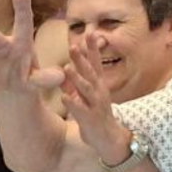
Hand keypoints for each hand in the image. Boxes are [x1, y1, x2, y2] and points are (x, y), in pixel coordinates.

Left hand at [59, 30, 126, 160]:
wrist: (108, 138)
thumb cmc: (95, 114)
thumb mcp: (86, 95)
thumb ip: (76, 82)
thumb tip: (66, 67)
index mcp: (99, 85)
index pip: (96, 63)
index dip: (92, 49)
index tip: (90, 32)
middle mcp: (99, 92)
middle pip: (91, 72)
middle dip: (82, 59)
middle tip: (73, 45)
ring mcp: (95, 105)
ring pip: (86, 90)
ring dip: (77, 78)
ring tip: (67, 68)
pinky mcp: (90, 119)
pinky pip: (80, 110)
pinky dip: (72, 103)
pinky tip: (63, 97)